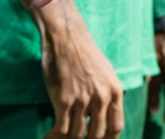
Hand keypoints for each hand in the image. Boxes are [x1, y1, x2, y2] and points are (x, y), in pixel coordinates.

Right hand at [38, 0, 123, 138]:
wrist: (65, 35)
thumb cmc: (83, 52)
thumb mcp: (105, 73)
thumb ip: (107, 94)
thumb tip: (103, 116)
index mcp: (115, 91)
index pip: (116, 127)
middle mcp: (102, 98)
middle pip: (97, 135)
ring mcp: (83, 100)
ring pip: (77, 135)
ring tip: (57, 138)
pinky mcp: (64, 100)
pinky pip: (61, 129)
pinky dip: (53, 137)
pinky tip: (47, 136)